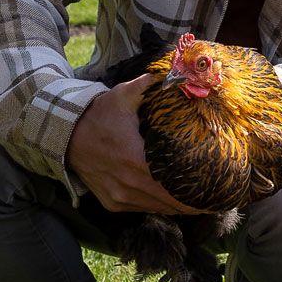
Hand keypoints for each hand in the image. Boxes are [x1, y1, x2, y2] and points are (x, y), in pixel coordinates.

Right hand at [66, 73, 203, 214]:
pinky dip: (159, 206)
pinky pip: (142, 209)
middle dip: (194, 205)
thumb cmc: (98, 115)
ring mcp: (119, 196)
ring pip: (157, 209)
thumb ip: (152, 85)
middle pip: (169, 202)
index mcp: (135, 160)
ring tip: (201, 205)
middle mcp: (128, 183)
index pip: (172, 184)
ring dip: (179, 208)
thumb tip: (180, 73)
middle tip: (216, 203)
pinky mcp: (112, 203)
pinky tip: (175, 203)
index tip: (216, 194)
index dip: (195, 192)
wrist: (64, 136)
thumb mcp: (123, 95)